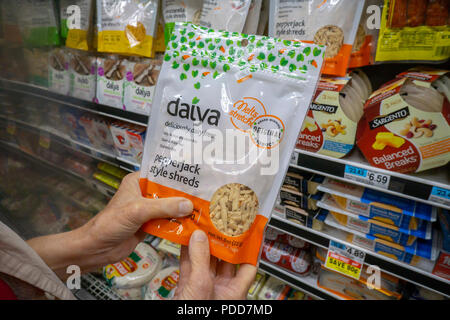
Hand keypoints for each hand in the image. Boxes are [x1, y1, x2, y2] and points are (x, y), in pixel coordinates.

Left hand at [28, 171, 192, 277]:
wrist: (97, 248)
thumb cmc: (110, 223)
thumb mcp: (138, 210)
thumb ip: (163, 207)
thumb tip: (189, 205)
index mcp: (138, 181)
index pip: (162, 172)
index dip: (179, 173)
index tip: (198, 175)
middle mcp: (144, 193)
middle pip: (169, 190)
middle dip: (185, 193)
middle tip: (207, 193)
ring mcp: (148, 209)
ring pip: (170, 207)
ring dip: (184, 210)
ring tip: (205, 207)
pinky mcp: (150, 224)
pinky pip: (168, 221)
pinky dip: (179, 223)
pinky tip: (194, 223)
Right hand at [175, 230, 256, 299]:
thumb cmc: (196, 314)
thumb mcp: (200, 285)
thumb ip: (200, 259)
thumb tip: (200, 237)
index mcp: (234, 291)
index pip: (248, 265)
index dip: (249, 247)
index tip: (248, 231)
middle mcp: (221, 288)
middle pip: (225, 259)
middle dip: (221, 240)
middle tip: (219, 223)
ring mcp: (204, 287)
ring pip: (206, 260)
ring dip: (202, 243)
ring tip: (201, 226)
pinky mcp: (188, 288)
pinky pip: (189, 266)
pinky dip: (187, 252)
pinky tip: (185, 239)